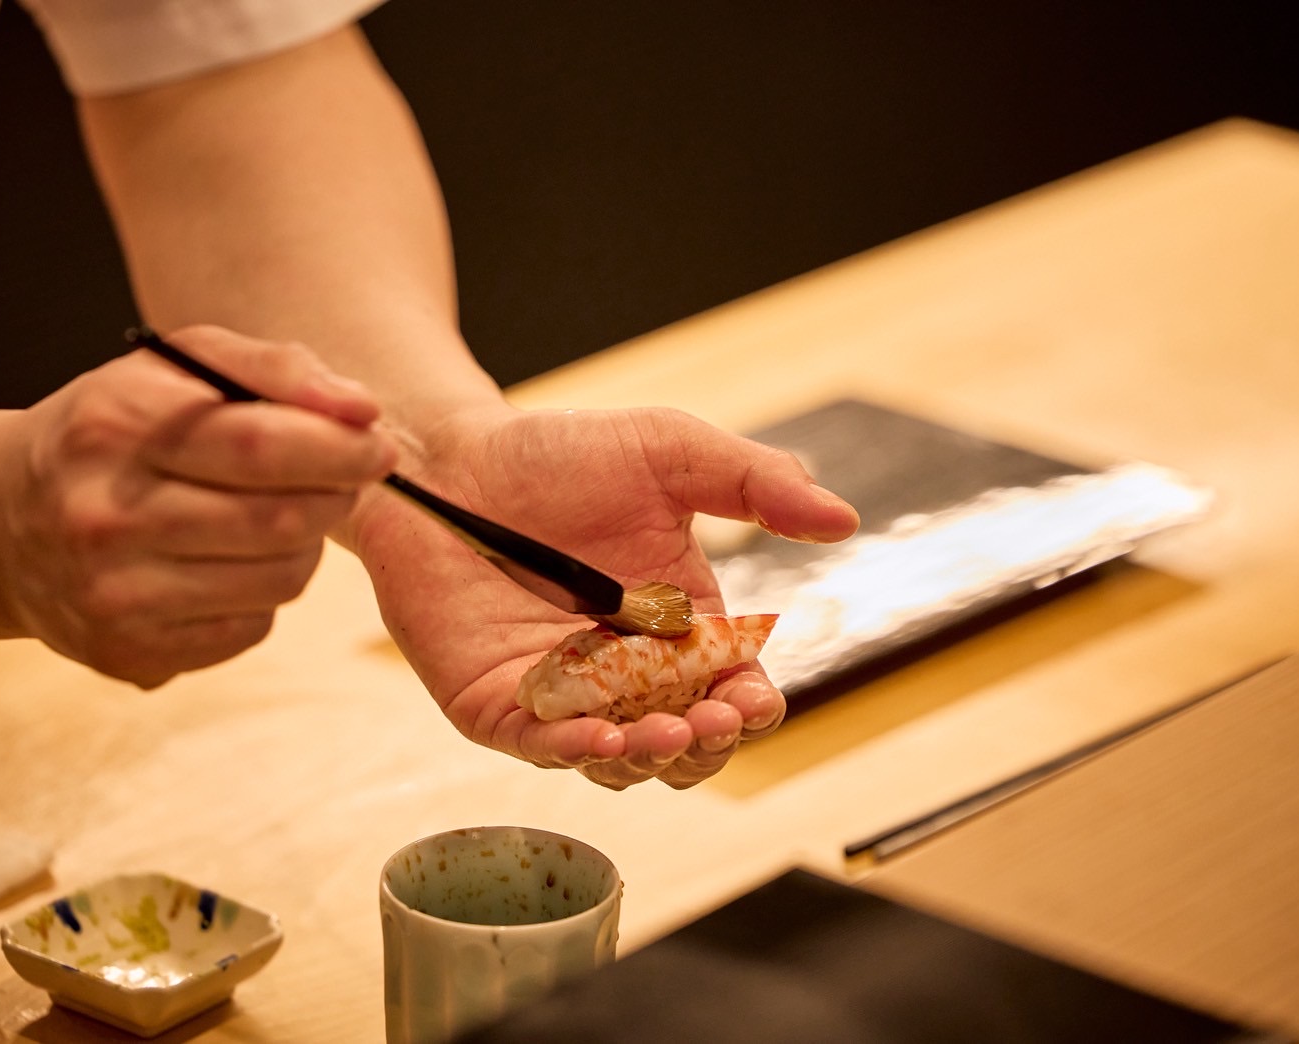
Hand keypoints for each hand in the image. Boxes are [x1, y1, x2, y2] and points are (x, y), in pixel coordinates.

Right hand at [0, 325, 396, 686]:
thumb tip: (363, 411)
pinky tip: (226, 564)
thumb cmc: (115, 430)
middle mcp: (103, 516)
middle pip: (278, 520)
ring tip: (273, 517)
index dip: (338, 449)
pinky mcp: (128, 654)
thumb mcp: (176, 368)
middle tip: (342, 480)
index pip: (259, 443)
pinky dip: (263, 594)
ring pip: (278, 581)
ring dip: (303, 547)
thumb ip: (276, 370)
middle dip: (334, 498)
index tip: (378, 446)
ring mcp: (112, 595)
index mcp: (114, 427)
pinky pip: (251, 627)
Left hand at [345, 405, 856, 788]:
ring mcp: (563, 697)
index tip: (754, 700)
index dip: (751, 707)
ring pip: (621, 761)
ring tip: (661, 733)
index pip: (734, 691)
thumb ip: (755, 483)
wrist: (454, 455)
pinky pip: (541, 746)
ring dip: (650, 759)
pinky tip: (599, 737)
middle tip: (712, 721)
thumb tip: (844, 519)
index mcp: (682, 628)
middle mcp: (629, 674)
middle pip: (687, 745)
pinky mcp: (498, 706)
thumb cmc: (563, 453)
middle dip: (707, 746)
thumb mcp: (671, 453)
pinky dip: (573, 750)